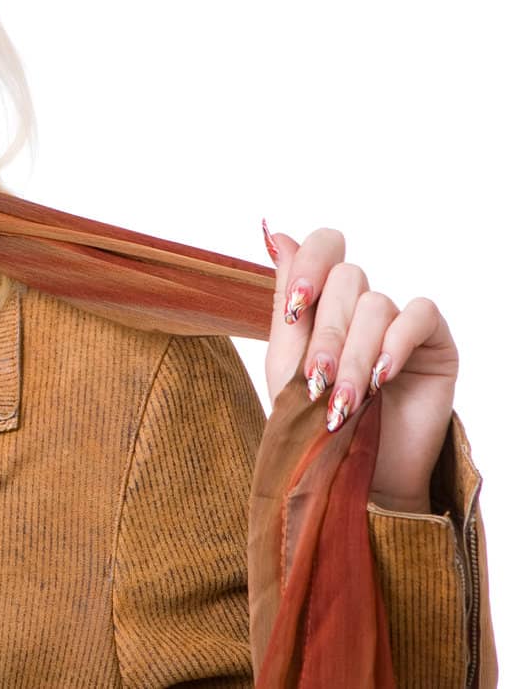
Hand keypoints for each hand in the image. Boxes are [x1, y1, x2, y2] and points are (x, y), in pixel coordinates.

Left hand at [261, 221, 456, 513]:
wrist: (355, 477)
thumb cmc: (315, 423)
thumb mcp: (288, 362)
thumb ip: (286, 301)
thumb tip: (275, 233)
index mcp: (323, 302)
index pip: (323, 248)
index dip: (308, 265)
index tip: (294, 310)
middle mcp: (361, 305)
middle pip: (346, 280)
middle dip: (327, 335)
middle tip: (318, 382)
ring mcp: (398, 322)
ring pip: (376, 305)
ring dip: (355, 355)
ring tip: (346, 402)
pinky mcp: (435, 342)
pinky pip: (419, 314)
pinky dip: (396, 344)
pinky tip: (383, 377)